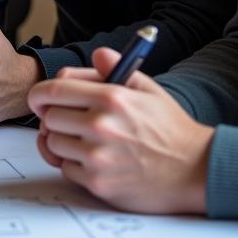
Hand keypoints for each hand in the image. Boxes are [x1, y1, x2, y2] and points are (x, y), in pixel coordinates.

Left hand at [28, 46, 213, 213]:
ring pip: (53, 144)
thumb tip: (97, 54)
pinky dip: (74, 165)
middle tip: (69, 121)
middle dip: (54, 118)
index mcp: (111, 98)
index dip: (40, 94)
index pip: (53, 90)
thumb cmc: (171, 130)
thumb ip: (118, 68)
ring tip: (84, 141)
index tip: (41, 100)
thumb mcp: (149, 90)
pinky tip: (94, 160)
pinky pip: (65, 169)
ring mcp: (98, 156)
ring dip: (63, 142)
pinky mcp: (98, 183)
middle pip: (48, 117)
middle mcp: (101, 126)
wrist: (197, 171)